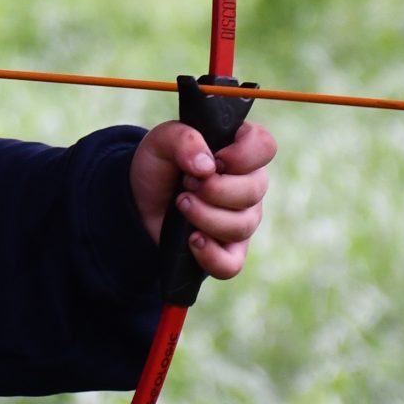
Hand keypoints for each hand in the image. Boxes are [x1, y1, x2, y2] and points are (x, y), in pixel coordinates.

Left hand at [129, 119, 275, 279]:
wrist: (138, 201)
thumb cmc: (159, 166)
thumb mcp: (160, 141)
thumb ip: (183, 139)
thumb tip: (206, 166)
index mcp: (240, 153)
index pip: (265, 147)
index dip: (242, 155)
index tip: (216, 160)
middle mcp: (249, 186)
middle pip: (254, 191)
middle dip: (214, 189)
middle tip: (186, 184)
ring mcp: (241, 220)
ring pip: (242, 226)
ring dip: (206, 216)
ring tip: (181, 204)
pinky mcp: (226, 251)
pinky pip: (232, 263)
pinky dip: (210, 254)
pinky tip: (192, 240)